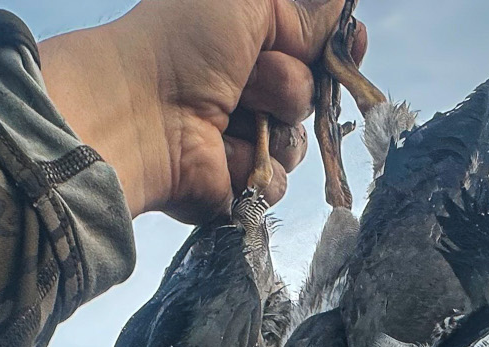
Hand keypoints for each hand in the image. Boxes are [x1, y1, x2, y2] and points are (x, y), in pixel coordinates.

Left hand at [38, 0, 366, 223]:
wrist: (135, 111)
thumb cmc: (179, 43)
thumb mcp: (250, 2)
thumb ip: (301, 8)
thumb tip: (340, 7)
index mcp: (243, 39)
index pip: (312, 44)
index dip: (335, 47)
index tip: (352, 43)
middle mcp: (244, 86)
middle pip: (311, 92)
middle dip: (289, 83)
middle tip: (247, 76)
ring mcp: (241, 138)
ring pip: (299, 140)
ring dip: (273, 126)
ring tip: (229, 114)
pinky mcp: (236, 185)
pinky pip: (280, 183)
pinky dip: (259, 169)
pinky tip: (223, 154)